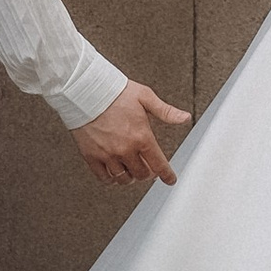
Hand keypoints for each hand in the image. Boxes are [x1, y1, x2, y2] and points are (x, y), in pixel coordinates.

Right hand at [71, 80, 190, 185]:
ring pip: (123, 179)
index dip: (167, 175)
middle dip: (147, 173)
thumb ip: (166, 111)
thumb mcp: (145, 97)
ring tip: (131, 169)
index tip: (170, 180)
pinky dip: (111, 179)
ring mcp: (108, 155)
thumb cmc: (115, 92)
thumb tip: (185, 118)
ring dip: (130, 177)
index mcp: (141, 136)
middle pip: (141, 174)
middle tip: (148, 169)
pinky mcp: (92, 157)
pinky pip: (104, 178)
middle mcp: (125, 149)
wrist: (86, 90)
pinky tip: (114, 172)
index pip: (159, 164)